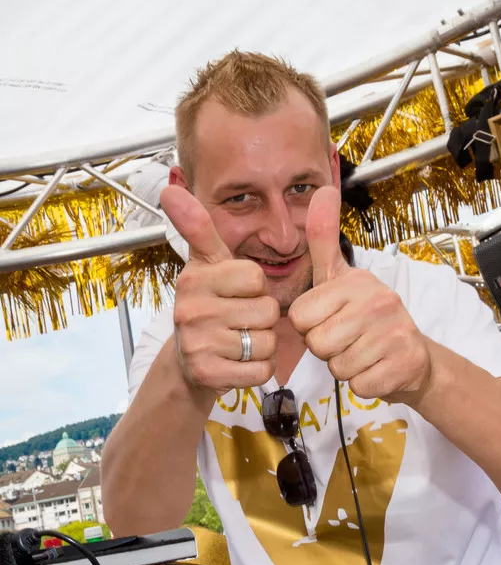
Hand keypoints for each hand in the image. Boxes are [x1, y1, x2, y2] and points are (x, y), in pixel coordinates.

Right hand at [160, 186, 278, 394]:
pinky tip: (239, 363)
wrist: (189, 364)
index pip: (256, 276)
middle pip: (266, 311)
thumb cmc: (208, 307)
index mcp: (194, 278)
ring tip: (238, 342)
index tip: (236, 294)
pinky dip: (258, 370)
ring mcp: (197, 344)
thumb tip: (170, 189)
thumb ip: (198, 227)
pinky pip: (261, 370)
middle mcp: (190, 310)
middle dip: (261, 319)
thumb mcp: (206, 265)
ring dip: (261, 346)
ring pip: (266, 342)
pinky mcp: (208, 375)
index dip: (255, 288)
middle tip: (238, 322)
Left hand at [289, 186, 431, 405]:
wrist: (414, 358)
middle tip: (349, 341)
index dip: (310, 326)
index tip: (332, 320)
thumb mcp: (340, 277)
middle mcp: (378, 301)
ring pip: (337, 367)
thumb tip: (321, 190)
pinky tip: (377, 368)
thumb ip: (323, 239)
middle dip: (327, 350)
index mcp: (356, 281)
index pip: (300, 317)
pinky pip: (358, 385)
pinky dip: (364, 384)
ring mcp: (394, 333)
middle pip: (317, 343)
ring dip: (345, 368)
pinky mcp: (403, 364)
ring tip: (363, 353)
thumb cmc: (366, 318)